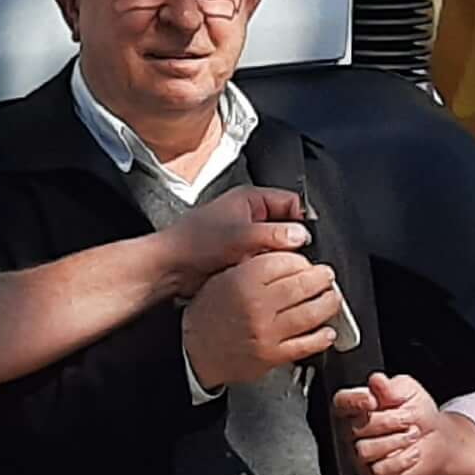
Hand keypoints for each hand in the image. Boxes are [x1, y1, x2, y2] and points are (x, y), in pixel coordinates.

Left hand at [148, 183, 309, 289]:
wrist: (171, 269)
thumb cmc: (192, 243)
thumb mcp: (241, 234)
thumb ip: (276, 234)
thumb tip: (302, 236)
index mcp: (250, 199)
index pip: (291, 201)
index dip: (300, 219)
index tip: (303, 238)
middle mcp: (249, 216)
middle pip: (287, 227)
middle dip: (288, 243)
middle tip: (285, 256)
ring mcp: (247, 237)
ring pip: (277, 248)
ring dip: (275, 259)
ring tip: (267, 266)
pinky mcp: (243, 257)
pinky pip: (265, 263)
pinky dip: (266, 270)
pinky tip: (259, 275)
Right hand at [180, 222, 341, 386]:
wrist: (193, 353)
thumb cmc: (208, 315)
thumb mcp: (223, 278)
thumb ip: (254, 265)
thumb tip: (290, 257)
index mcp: (243, 280)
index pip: (287, 261)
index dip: (302, 260)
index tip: (306, 262)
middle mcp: (257, 305)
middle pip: (305, 284)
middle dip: (322, 278)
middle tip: (327, 276)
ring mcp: (267, 332)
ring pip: (313, 313)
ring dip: (330, 303)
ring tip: (332, 298)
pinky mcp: (273, 356)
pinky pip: (308, 344)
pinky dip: (323, 336)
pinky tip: (328, 330)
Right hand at [340, 369, 474, 474]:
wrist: (436, 437)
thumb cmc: (416, 411)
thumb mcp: (407, 390)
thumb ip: (390, 386)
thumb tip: (376, 380)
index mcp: (357, 406)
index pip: (342, 402)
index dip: (354, 401)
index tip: (372, 401)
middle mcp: (353, 430)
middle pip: (354, 428)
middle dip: (388, 422)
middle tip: (409, 418)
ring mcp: (360, 453)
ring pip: (364, 450)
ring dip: (396, 441)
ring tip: (413, 434)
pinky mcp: (373, 473)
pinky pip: (379, 469)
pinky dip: (401, 460)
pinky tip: (413, 452)